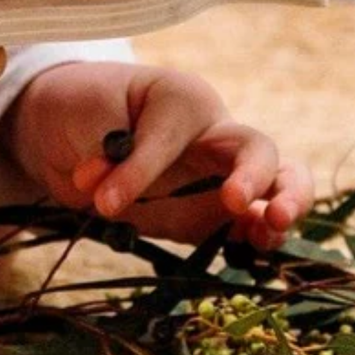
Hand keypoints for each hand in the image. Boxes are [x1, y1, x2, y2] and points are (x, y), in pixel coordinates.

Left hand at [0, 61, 313, 247]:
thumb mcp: (88, 119)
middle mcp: (214, 137)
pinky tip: (261, 254)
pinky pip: (247, 229)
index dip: (136, 168)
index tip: (91, 188)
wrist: (70, 130)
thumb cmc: (87, 109)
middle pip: (259, 150)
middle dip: (255, 175)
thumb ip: (106, 154)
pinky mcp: (210, 218)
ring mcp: (219, 179)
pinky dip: (260, 241)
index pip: (174, 137)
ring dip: (284, 205)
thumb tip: (103, 194)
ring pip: (276, 186)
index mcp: (185, 100)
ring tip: (273, 227)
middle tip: (235, 200)